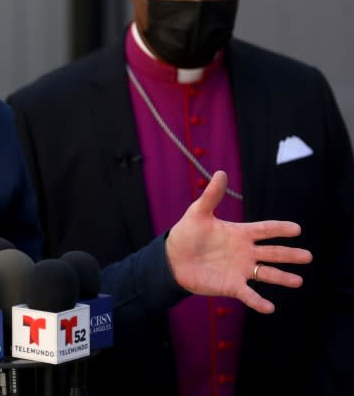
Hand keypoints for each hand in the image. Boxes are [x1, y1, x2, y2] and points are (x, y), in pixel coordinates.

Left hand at [165, 171, 312, 313]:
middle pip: (272, 253)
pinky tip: (270, 307)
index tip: (297, 229)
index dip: (280, 229)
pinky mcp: (231, 286)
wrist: (172, 259)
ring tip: (298, 281)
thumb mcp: (198, 213)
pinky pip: (249, 295)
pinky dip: (259, 302)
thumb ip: (212, 196)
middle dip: (290, 255)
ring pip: (266, 274)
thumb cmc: (186, 234)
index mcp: (239, 233)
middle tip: (308, 257)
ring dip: (282, 278)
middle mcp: (244, 252)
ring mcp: (240, 270)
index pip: (265, 230)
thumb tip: (220, 173)